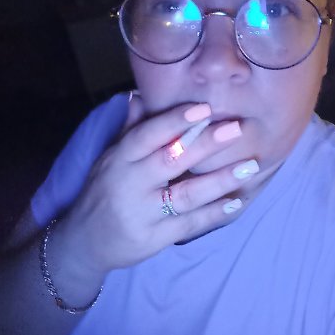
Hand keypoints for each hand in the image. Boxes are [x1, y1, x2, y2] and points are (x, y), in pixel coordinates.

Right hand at [58, 96, 258, 274]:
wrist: (85, 241)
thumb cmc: (104, 190)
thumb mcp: (110, 158)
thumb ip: (131, 129)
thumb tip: (141, 93)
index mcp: (119, 159)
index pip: (147, 135)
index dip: (175, 121)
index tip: (205, 108)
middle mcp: (129, 184)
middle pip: (171, 161)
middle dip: (206, 144)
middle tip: (237, 129)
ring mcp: (141, 214)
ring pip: (185, 194)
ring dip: (220, 180)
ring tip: (249, 166)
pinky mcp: (153, 239)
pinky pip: (188, 224)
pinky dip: (213, 213)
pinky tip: (236, 201)